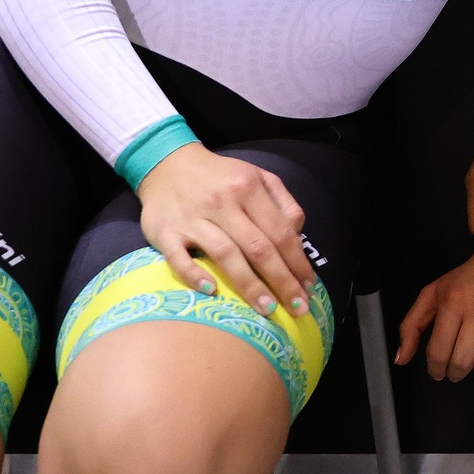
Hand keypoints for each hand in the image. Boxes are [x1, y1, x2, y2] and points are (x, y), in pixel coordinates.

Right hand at [135, 142, 316, 318]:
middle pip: (258, 248)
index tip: (308, 286)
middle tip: (297, 308)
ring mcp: (192, 218)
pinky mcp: (165, 232)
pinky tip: (212, 291)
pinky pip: (179, 258)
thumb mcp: (258, 176)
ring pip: (225, 255)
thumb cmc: (220, 177)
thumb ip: (283, 202)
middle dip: (281, 281)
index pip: (280, 231)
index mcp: (248, 188)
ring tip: (267, 309)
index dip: (297, 261)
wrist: (167, 165)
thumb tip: (298, 234)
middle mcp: (222, 203)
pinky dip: (194, 275)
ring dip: (249, 286)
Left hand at [396, 244, 473, 379]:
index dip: (435, 369)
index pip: (438, 351)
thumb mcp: (433, 294)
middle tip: (456, 369)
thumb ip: (411, 326)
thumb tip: (401, 359)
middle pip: (463, 359)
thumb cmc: (468, 278)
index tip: (438, 371)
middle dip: (456, 372)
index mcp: (453, 301)